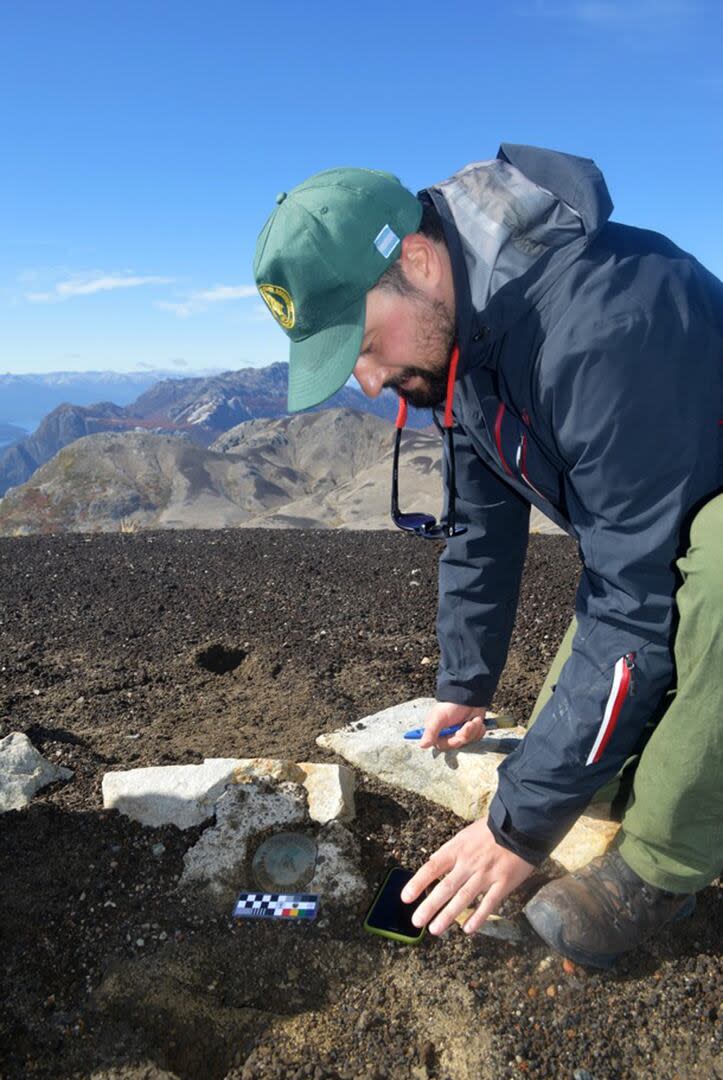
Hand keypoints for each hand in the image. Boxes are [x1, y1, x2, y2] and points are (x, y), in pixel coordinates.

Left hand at [400, 819, 534, 935]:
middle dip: (429, 906)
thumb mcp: (465, 835)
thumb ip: (450, 851)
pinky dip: (477, 917)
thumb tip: (433, 863)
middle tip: (417, 921)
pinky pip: (488, 904)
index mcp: (457, 849)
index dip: (417, 883)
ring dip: (448, 916)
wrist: (520, 826)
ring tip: (435, 929)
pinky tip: (467, 929)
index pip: (432, 867)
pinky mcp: (503, 883)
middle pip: (445, 887)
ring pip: (463, 898)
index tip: (405, 897)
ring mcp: (486, 874)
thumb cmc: (491, 831)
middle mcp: (469, 863)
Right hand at [419, 701, 487, 749]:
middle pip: (458, 744)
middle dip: (465, 733)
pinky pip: (477, 737)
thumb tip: (422, 745)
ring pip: (469, 741)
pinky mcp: (471, 731)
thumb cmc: (450, 705)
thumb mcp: (438, 717)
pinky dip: (479, 729)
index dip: (452, 742)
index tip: (458, 736)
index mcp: (437, 732)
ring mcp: (460, 733)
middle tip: (468, 723)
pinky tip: (477, 720)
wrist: (468, 695)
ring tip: (474, 719)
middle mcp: (448, 734)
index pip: (443, 746)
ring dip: (473, 729)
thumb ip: (430, 732)